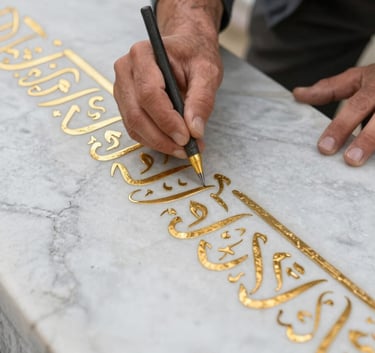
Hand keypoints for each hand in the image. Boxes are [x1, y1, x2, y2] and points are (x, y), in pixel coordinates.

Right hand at [113, 3, 222, 158]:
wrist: (184, 50)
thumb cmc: (194, 55)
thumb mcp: (207, 72)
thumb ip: (202, 100)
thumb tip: (194, 131)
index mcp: (143, 54)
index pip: (149, 94)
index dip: (167, 120)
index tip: (186, 137)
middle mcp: (126, 70)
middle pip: (137, 114)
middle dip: (162, 137)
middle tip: (186, 149)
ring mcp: (122, 88)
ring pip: (134, 125)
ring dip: (158, 142)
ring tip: (183, 149)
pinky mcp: (125, 103)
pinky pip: (135, 128)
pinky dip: (153, 140)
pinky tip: (172, 143)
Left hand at [293, 64, 374, 165]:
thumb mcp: (357, 78)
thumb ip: (330, 89)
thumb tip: (297, 94)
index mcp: (374, 85)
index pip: (356, 107)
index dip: (340, 127)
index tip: (324, 148)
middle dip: (367, 140)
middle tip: (350, 160)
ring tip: (365, 167)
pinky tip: (373, 169)